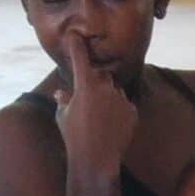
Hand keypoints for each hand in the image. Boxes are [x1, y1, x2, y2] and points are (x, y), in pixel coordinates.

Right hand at [54, 30, 138, 176]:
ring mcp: (121, 98)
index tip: (75, 35)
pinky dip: (118, 111)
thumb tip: (61, 92)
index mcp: (85, 84)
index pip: (80, 57)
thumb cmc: (74, 138)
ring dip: (107, 98)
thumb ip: (63, 100)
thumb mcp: (62, 116)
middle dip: (95, 82)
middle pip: (101, 75)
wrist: (97, 160)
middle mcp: (105, 86)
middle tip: (88, 101)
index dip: (77, 45)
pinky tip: (111, 126)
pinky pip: (124, 105)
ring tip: (99, 119)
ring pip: (114, 91)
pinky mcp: (132, 111)